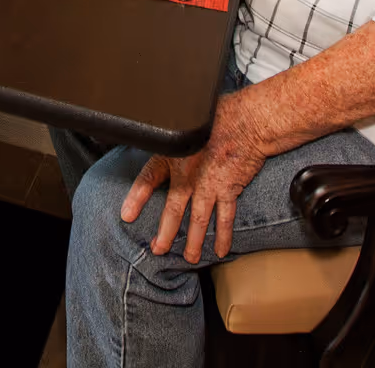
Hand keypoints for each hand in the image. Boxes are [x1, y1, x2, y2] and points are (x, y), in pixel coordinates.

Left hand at [119, 93, 265, 262]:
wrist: (248, 120)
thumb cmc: (220, 116)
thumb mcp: (187, 123)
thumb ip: (175, 137)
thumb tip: (166, 136)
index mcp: (173, 154)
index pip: (148, 178)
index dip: (136, 198)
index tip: (126, 215)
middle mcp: (188, 173)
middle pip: (172, 209)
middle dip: (165, 233)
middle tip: (159, 249)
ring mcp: (209, 185)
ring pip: (197, 220)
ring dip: (194, 242)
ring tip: (190, 258)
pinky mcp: (228, 189)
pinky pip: (224, 218)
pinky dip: (223, 236)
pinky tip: (221, 250)